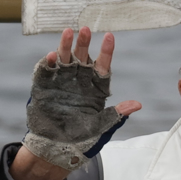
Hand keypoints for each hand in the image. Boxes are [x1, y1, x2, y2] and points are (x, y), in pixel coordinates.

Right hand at [11, 27, 142, 179]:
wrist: (56, 150)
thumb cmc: (82, 140)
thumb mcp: (102, 127)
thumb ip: (116, 114)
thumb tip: (137, 105)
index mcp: (95, 88)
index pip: (102, 65)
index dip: (106, 51)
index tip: (110, 37)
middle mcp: (78, 81)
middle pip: (82, 57)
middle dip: (84, 42)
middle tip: (86, 29)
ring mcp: (60, 83)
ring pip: (64, 59)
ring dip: (65, 46)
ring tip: (68, 32)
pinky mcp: (44, 88)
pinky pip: (45, 72)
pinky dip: (47, 63)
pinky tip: (51, 56)